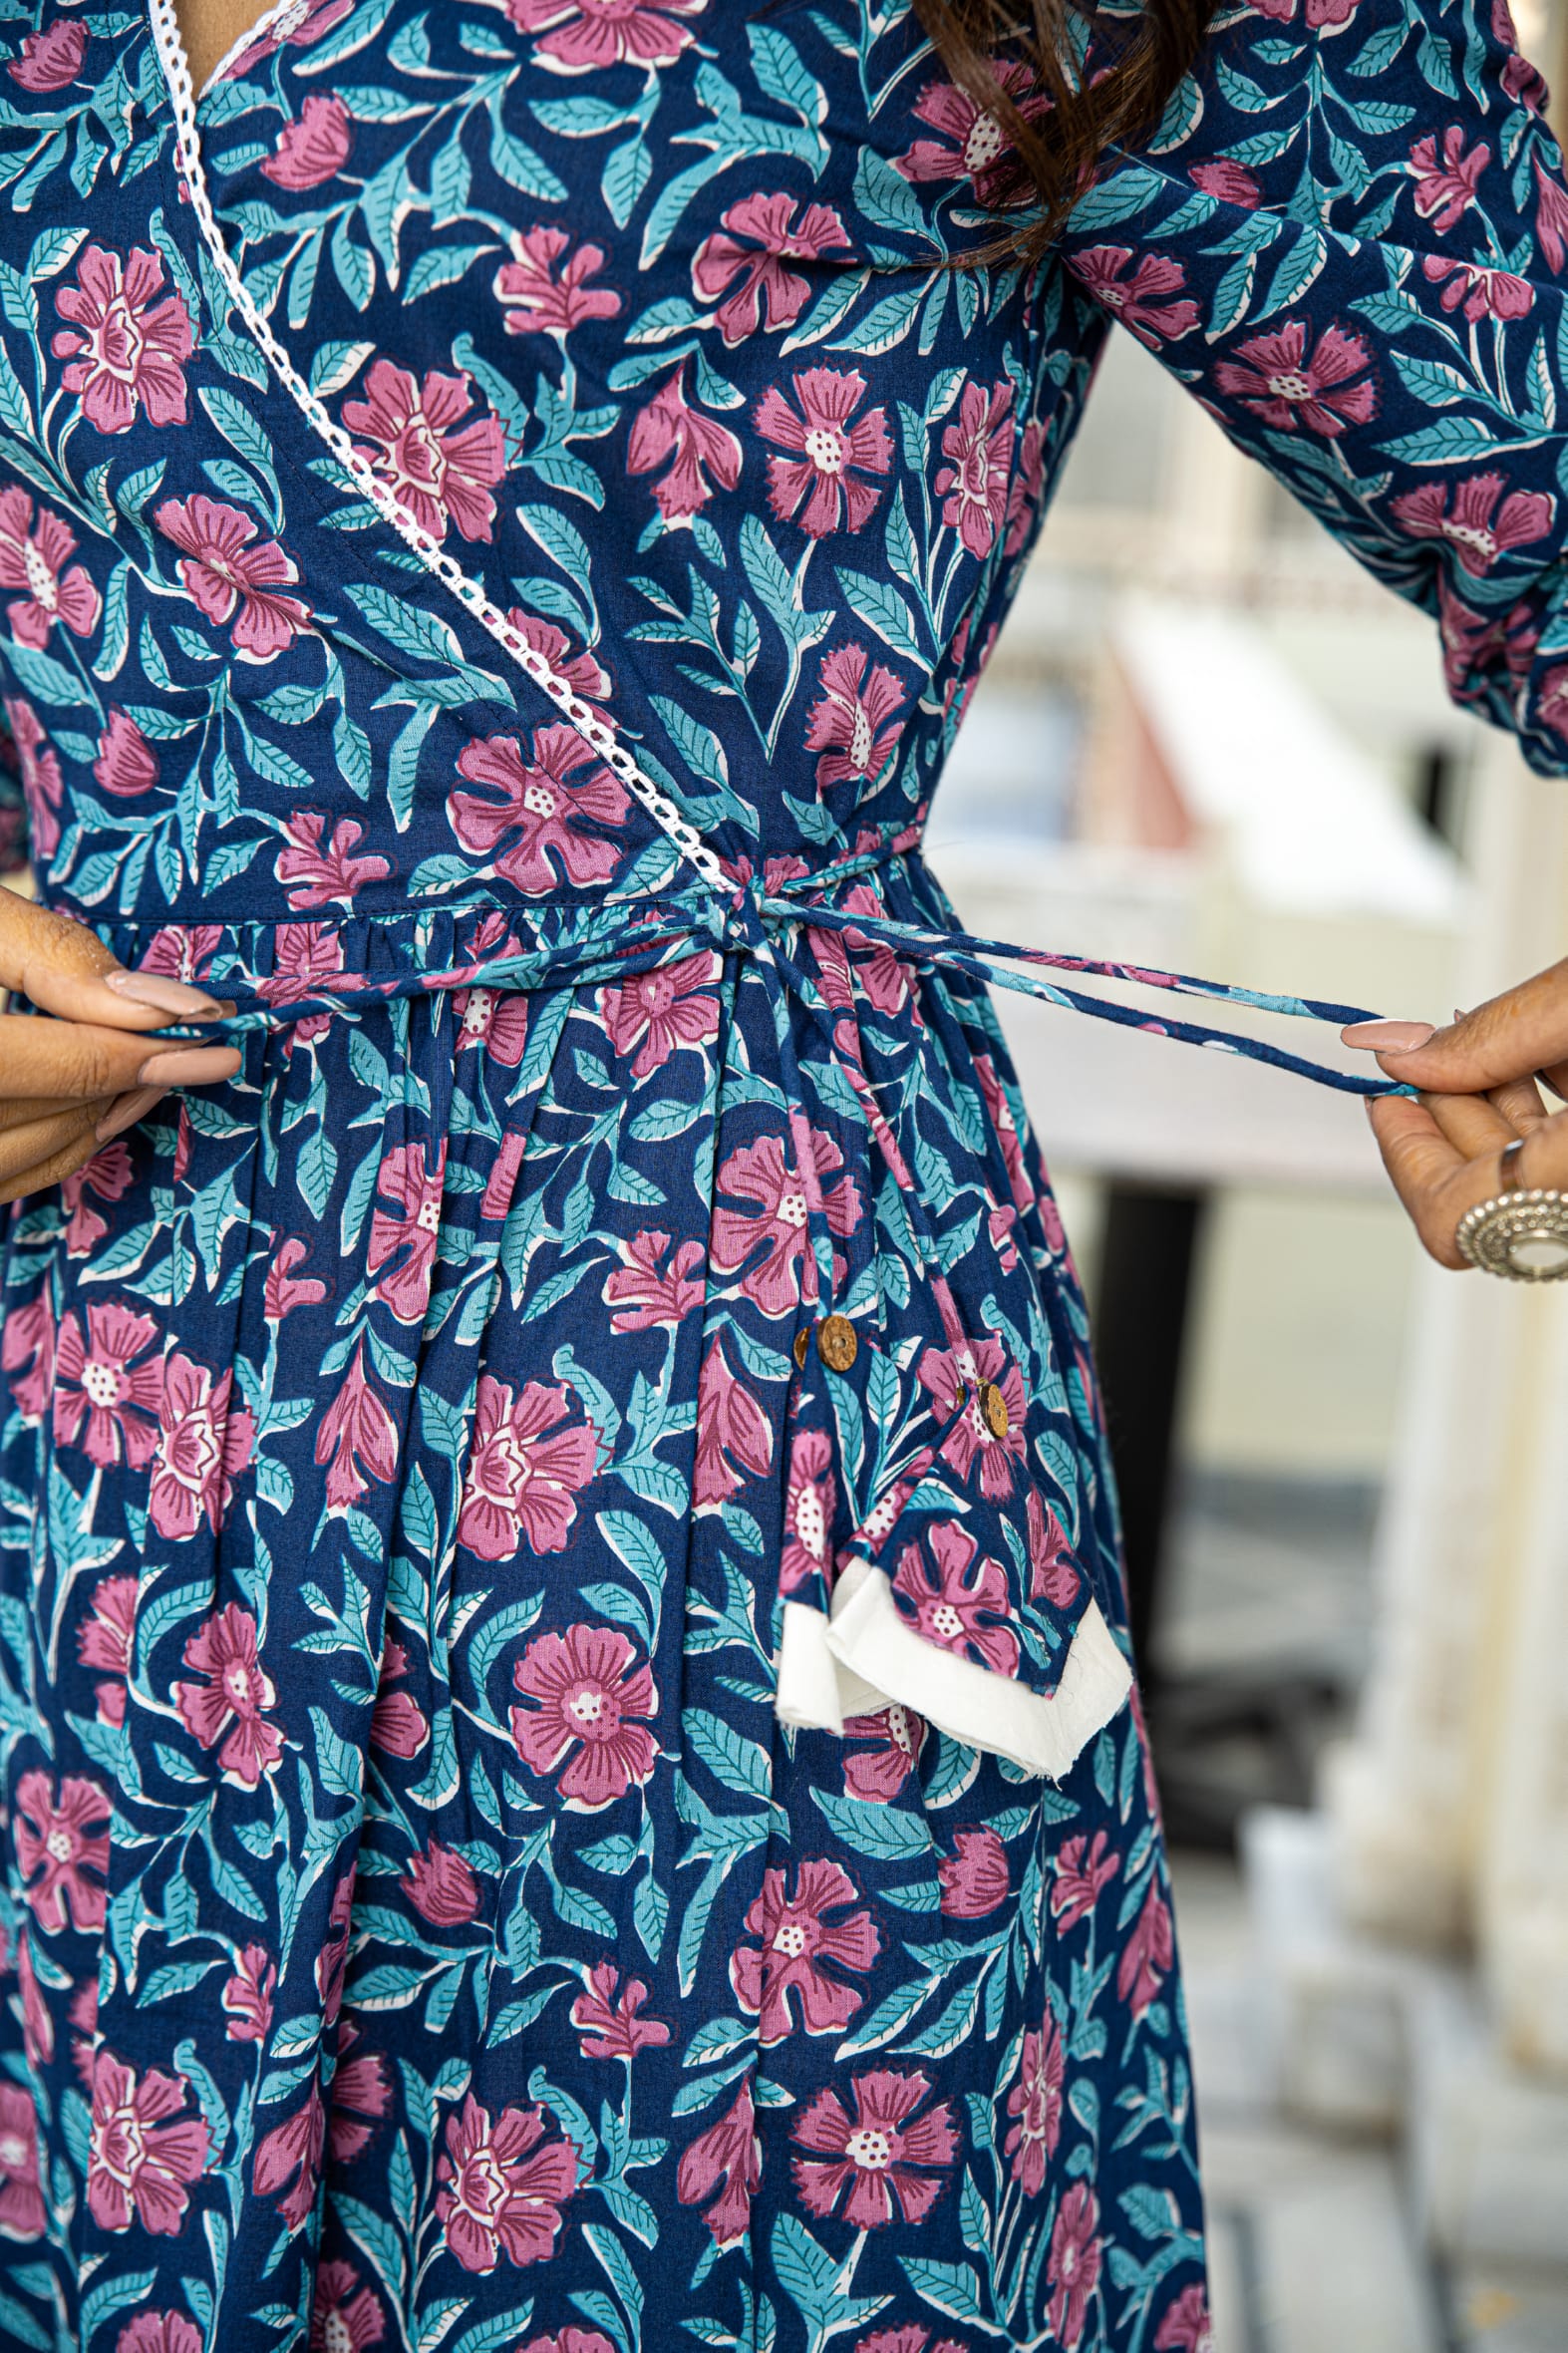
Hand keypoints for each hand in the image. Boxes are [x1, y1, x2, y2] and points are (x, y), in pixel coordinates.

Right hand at [0, 885, 237, 1208]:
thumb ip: (54, 958)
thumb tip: (164, 1007)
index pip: (59, 1066)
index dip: (143, 1047)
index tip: (219, 1027)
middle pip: (54, 1114)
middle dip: (131, 1074)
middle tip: (201, 1037)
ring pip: (38, 1156)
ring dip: (108, 1111)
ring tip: (160, 1061)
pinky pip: (9, 1176)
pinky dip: (64, 1140)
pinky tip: (101, 1099)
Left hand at [1342, 965, 1567, 1266]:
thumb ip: (1496, 1035)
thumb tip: (1404, 1055)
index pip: (1448, 1220)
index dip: (1401, 1158)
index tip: (1382, 1098)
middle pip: (1482, 1199)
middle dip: (1446, 1120)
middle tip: (1431, 1054)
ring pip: (1526, 1183)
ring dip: (1496, 1112)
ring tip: (1494, 1039)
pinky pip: (1558, 1170)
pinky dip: (1540, 1120)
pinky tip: (1541, 1059)